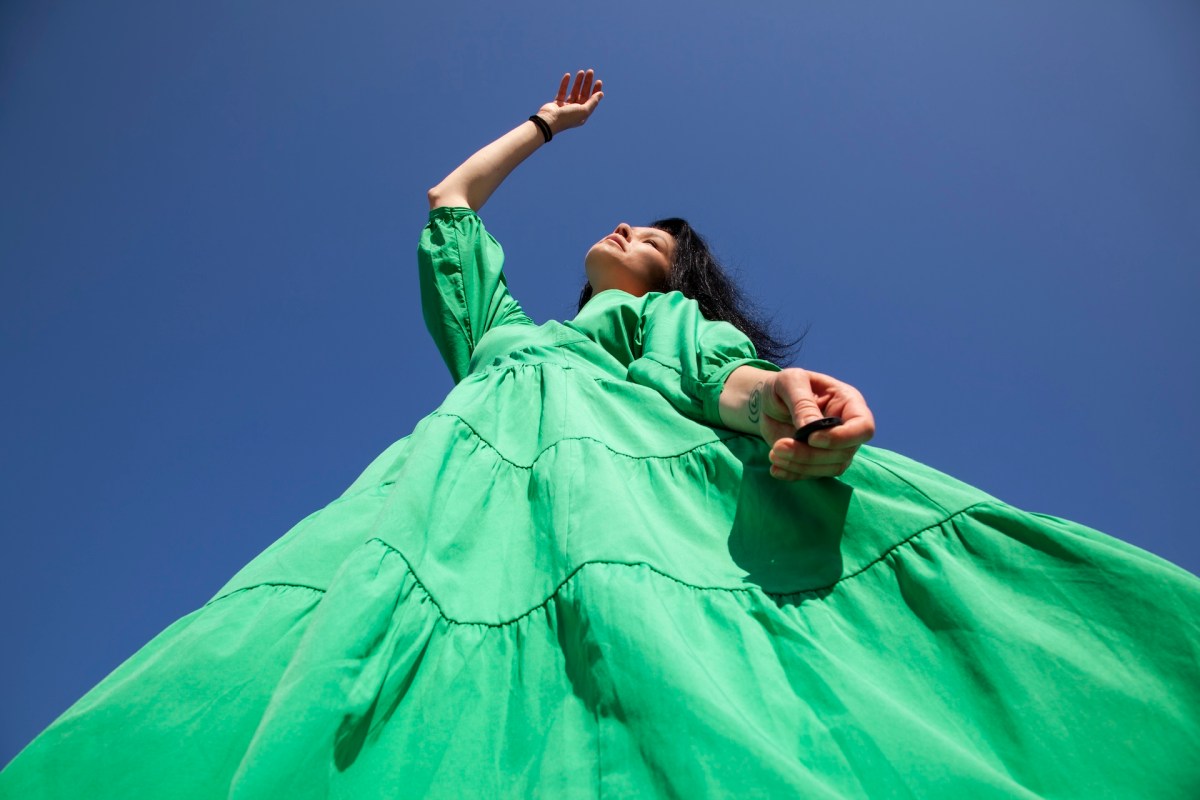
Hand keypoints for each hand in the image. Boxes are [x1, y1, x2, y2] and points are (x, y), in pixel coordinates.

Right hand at [538, 69, 603, 133]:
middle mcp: (575, 111)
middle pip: (583, 94)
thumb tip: (601, 94)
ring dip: (578, 81)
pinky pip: (562, 91)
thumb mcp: (584, 110)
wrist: (549, 121)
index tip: (598, 81)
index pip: (591, 100)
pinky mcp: (558, 103)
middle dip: (587, 83)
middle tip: (590, 72)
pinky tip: (568, 75)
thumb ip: (593, 102)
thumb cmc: (567, 117)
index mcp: (583, 114)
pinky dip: (565, 83)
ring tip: (581, 71)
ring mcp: (566, 107)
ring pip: (574, 91)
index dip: (595, 90)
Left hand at [759, 368, 875, 480]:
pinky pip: (813, 474)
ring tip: (774, 454)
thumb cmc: (785, 385)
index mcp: (848, 403)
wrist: (768, 401)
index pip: (863, 427)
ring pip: (830, 467)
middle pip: (844, 453)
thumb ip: (802, 403)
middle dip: (811, 454)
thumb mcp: (790, 382)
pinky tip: (776, 468)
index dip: (842, 438)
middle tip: (779, 447)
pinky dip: (794, 474)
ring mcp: (835, 447)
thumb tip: (811, 428)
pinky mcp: (818, 460)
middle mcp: (847, 428)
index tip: (812, 438)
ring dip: (801, 466)